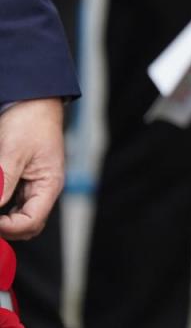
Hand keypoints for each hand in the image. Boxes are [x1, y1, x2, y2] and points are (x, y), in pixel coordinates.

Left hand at [0, 98, 65, 239]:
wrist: (33, 98)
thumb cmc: (30, 119)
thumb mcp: (13, 150)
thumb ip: (3, 182)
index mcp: (49, 185)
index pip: (31, 221)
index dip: (7, 228)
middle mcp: (44, 189)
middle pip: (27, 226)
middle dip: (6, 229)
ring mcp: (34, 185)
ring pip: (19, 216)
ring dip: (5, 219)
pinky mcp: (24, 179)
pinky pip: (14, 203)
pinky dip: (3, 207)